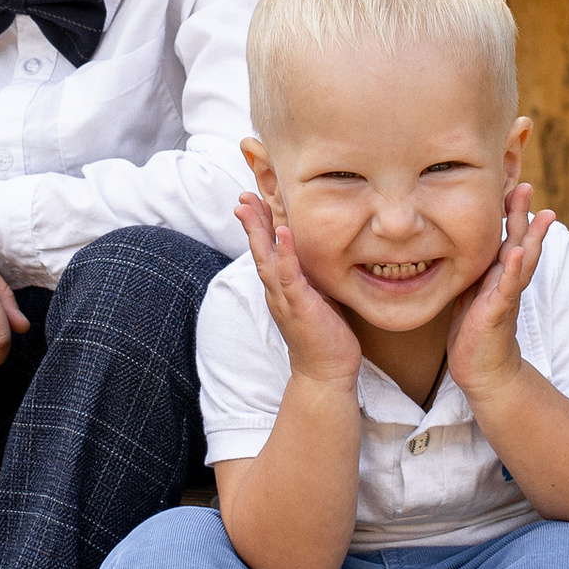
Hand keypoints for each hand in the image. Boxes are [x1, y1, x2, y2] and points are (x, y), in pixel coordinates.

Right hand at [235, 193, 362, 389]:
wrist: (326, 372)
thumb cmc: (324, 334)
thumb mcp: (316, 297)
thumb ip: (308, 277)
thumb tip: (313, 256)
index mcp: (280, 287)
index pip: (266, 251)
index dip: (259, 225)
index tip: (253, 200)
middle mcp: (276, 291)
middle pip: (259, 251)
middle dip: (251, 223)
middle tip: (242, 197)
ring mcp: (285, 298)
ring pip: (266, 259)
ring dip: (258, 232)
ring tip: (249, 207)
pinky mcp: (299, 305)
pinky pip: (289, 275)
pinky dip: (285, 253)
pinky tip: (283, 233)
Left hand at [446, 184, 549, 397]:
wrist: (483, 371)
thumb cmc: (474, 330)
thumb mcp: (470, 291)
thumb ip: (473, 268)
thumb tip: (458, 243)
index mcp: (499, 273)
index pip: (507, 236)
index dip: (508, 212)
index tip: (508, 183)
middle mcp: (507, 280)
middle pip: (520, 240)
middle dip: (523, 213)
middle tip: (526, 185)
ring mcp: (506, 295)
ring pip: (522, 260)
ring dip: (531, 235)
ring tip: (539, 212)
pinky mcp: (498, 312)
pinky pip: (508, 288)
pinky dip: (514, 269)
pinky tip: (519, 251)